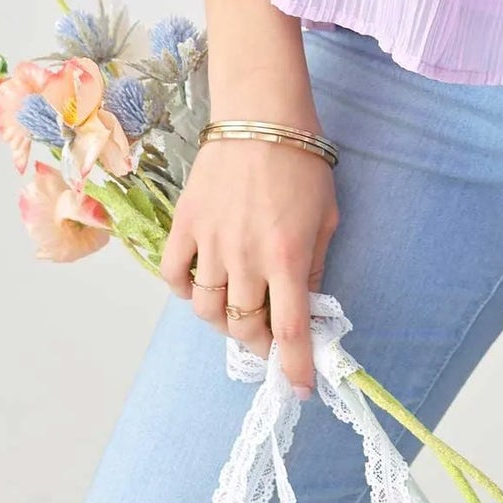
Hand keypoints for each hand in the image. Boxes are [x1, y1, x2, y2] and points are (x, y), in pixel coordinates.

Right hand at [160, 128, 338, 400]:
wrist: (262, 114)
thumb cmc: (303, 161)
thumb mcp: (326, 215)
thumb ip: (313, 264)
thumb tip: (304, 305)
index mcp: (287, 256)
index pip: (289, 331)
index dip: (294, 368)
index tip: (300, 389)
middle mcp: (246, 257)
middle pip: (244, 327)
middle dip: (259, 342)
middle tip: (268, 333)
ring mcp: (210, 243)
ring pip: (208, 310)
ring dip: (225, 320)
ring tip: (239, 305)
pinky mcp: (185, 225)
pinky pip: (175, 277)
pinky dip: (187, 291)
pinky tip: (204, 283)